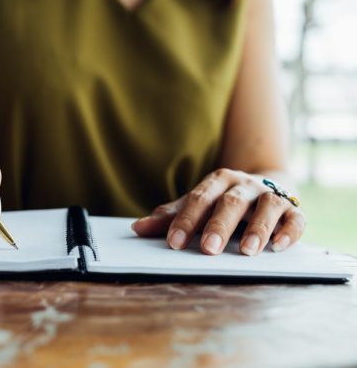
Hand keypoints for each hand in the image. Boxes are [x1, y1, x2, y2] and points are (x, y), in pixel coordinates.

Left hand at [131, 168, 305, 255]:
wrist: (265, 183)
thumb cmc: (223, 200)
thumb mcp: (197, 204)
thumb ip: (171, 216)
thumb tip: (137, 228)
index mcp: (217, 181)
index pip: (198, 199)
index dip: (185, 221)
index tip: (173, 243)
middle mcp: (244, 185)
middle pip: (231, 202)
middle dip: (219, 225)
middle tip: (208, 248)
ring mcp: (270, 194)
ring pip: (267, 206)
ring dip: (258, 228)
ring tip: (247, 251)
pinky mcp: (292, 208)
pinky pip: (295, 217)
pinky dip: (288, 231)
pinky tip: (278, 246)